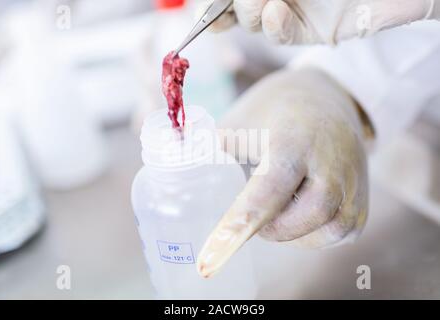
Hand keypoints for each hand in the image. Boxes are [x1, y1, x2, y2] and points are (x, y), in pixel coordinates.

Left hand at [197, 68, 368, 277]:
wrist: (328, 96)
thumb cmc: (274, 110)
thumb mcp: (239, 122)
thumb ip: (211, 154)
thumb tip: (176, 179)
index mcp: (294, 139)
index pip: (269, 189)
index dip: (239, 225)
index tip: (210, 257)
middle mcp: (332, 160)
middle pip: (307, 215)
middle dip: (273, 227)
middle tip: (251, 218)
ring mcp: (354, 180)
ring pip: (327, 229)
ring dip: (293, 231)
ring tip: (277, 208)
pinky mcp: (363, 199)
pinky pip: (340, 232)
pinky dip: (312, 233)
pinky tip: (297, 213)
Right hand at [205, 0, 438, 44]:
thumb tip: (225, 5)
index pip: (227, 2)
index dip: (212, 7)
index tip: (204, 12)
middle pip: (234, 10)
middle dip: (232, 6)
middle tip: (244, 0)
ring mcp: (290, 13)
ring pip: (254, 23)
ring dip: (249, 12)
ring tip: (267, 0)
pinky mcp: (310, 31)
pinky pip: (282, 35)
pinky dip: (274, 26)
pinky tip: (276, 12)